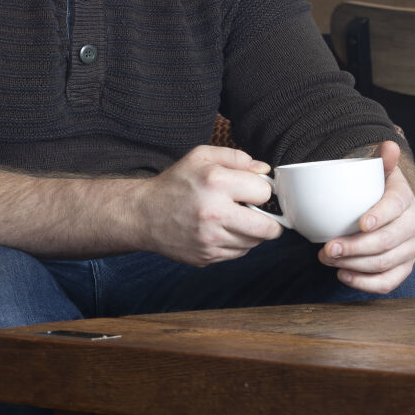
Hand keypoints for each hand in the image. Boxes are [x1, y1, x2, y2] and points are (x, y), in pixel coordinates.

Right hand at [139, 145, 283, 265]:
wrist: (143, 214)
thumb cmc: (175, 183)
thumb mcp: (201, 157)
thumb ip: (236, 158)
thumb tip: (264, 171)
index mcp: (215, 183)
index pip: (264, 193)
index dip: (263, 190)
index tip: (256, 191)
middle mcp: (214, 213)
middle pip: (267, 228)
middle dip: (271, 221)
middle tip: (263, 214)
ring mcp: (210, 240)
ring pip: (254, 243)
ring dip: (252, 232)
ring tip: (236, 219)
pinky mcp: (206, 257)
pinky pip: (238, 254)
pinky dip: (237, 243)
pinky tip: (223, 230)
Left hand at [318, 141, 414, 293]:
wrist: (393, 210)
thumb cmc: (380, 191)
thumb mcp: (381, 171)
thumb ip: (383, 159)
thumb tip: (390, 146)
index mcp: (405, 199)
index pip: (395, 208)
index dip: (380, 216)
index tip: (360, 223)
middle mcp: (412, 226)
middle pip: (386, 242)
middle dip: (355, 248)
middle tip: (327, 248)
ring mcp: (409, 250)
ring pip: (384, 264)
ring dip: (353, 265)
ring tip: (327, 259)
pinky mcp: (403, 268)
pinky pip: (388, 283)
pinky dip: (365, 283)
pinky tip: (343, 275)